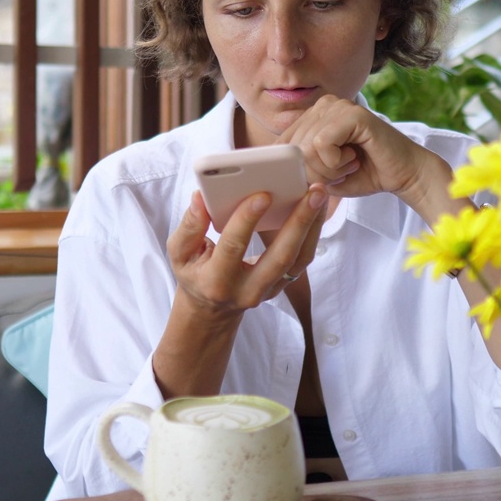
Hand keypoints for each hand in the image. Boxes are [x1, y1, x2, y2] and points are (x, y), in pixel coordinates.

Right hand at [166, 185, 327, 319]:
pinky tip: (317, 206)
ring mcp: (270, 289)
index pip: (233, 247)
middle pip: (280, 256)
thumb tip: (201, 197)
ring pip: (299, 258)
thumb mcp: (180, 254)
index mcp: (216, 282)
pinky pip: (303, 258)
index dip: (246, 220)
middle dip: (299, 221)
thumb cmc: (195, 274)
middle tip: (313, 191)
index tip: (262, 194)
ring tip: (320, 193)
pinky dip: (313, 231)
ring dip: (313, 224)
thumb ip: (189, 226)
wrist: (212, 309)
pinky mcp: (283, 283)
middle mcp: (248, 290)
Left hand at [277, 95, 442, 205]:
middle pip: (293, 148)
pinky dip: (336, 162)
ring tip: (348, 165)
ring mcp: (338, 105)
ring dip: (327, 169)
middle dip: (314, 172)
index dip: (296, 169)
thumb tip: (273, 172)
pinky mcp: (352, 113)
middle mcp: (323, 104)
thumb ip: (298, 170)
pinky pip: (322, 143)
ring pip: (306, 147)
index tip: (321, 177)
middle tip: (340, 172)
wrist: (404, 174)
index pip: (282, 144)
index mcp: (313, 115)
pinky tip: (354, 158)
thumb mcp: (322, 175)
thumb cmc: (365, 173)